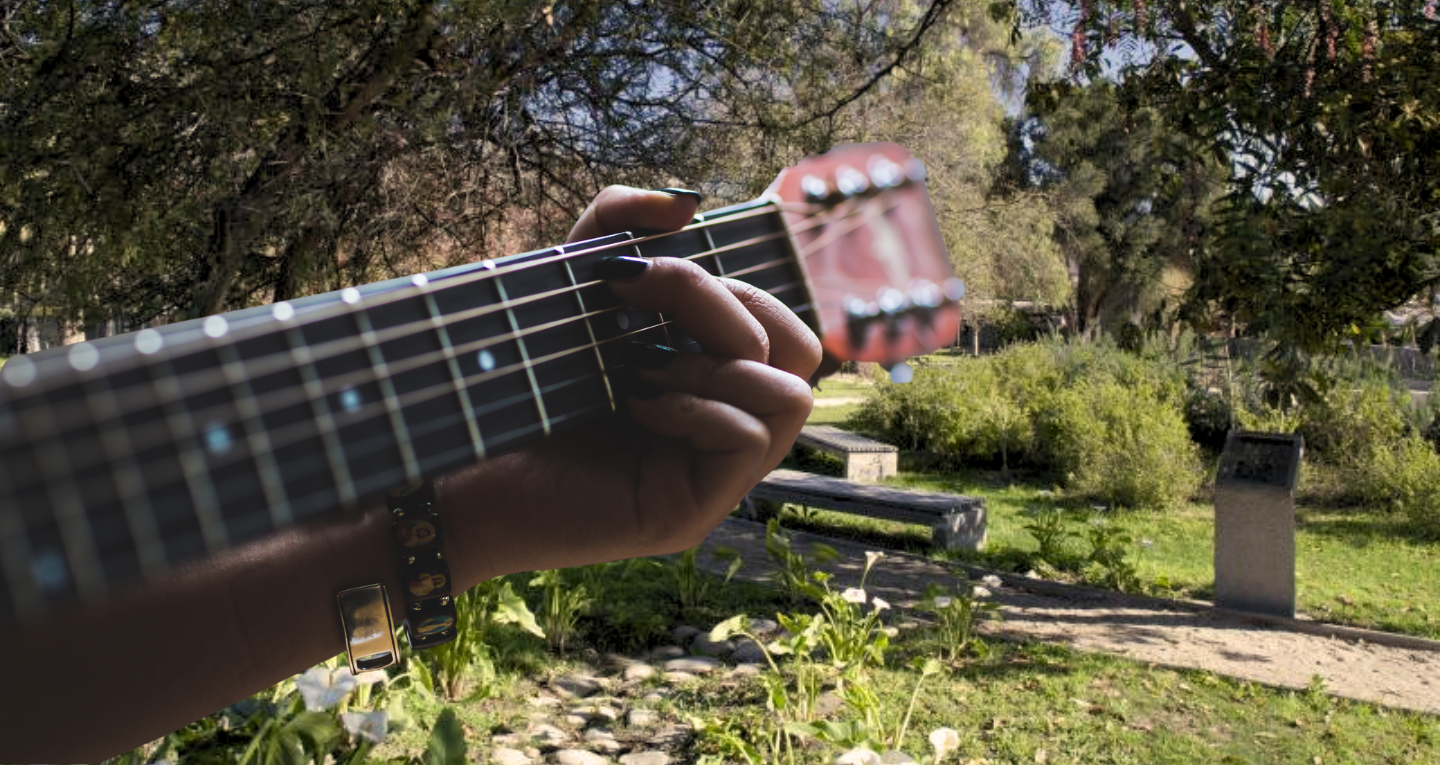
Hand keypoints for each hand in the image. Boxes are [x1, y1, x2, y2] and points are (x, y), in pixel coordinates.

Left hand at [441, 186, 819, 580]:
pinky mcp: (692, 512)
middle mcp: (723, 425)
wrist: (450, 462)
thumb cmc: (509, 379)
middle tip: (640, 309)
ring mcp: (713, 474)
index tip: (631, 275)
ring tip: (637, 367)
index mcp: (709, 377)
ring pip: (790, 396)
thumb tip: (688, 199)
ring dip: (713, 363)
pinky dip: (696, 406)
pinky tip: (634, 404)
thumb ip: (616, 226)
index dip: (730, 284)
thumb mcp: (567, 284)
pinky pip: (748, 438)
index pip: (781, 323)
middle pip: (800, 350)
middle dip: (725, 308)